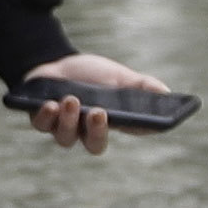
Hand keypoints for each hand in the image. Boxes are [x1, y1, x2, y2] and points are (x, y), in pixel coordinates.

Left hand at [18, 51, 174, 155]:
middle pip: (95, 144)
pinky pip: (42, 125)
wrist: (55, 63)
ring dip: (69, 119)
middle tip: (99, 113)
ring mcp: (63, 128)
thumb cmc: (90, 75)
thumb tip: (166, 93)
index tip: (150, 122)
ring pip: (66, 137)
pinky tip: (50, 104)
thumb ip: (140, 85)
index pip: (132, 130)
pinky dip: (46, 116)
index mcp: (113, 122)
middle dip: (98, 131)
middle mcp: (88, 131)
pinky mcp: (41, 121)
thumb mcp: (117, 76)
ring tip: (71, 99)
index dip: (143, 129)